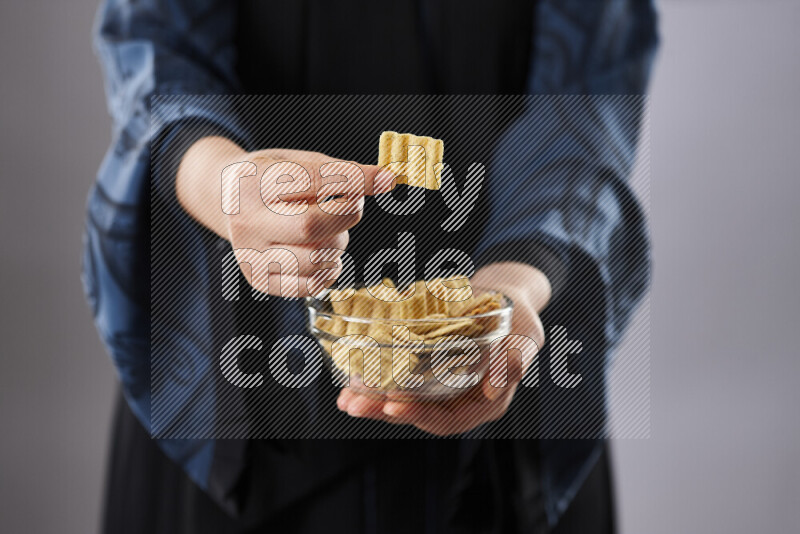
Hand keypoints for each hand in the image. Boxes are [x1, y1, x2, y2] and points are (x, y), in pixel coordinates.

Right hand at [176, 136, 393, 296]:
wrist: (226, 199)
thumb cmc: (270, 178)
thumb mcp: (296, 161)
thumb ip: (339, 171)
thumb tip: (387, 180)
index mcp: (253, 183)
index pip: (312, 181)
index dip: (355, 180)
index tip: (386, 180)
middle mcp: (247, 222)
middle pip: (310, 226)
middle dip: (346, 215)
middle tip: (354, 206)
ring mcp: (250, 255)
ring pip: (314, 259)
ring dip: (338, 244)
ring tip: (332, 231)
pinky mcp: (258, 280)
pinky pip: (308, 286)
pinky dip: (328, 272)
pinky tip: (326, 255)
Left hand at [337, 262, 549, 434]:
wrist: (504, 294)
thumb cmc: (519, 316)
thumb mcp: (525, 334)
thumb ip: (514, 359)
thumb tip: (495, 385)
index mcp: (485, 402)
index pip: (449, 419)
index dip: (419, 415)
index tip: (392, 405)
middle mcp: (459, 400)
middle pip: (418, 414)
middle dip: (383, 410)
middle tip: (353, 404)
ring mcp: (441, 386)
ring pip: (404, 400)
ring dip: (372, 399)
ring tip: (345, 396)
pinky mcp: (426, 369)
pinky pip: (399, 378)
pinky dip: (376, 377)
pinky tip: (351, 375)